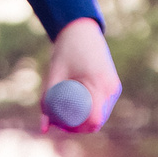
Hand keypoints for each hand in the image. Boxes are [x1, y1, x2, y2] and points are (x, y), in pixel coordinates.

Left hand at [43, 16, 120, 130]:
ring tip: (64, 114)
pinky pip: (102, 105)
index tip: (60, 125)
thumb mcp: (54, 73)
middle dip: (78, 127)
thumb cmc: (66, 49)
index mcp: (99, 84)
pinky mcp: (112, 85)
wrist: (81, 28)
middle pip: (97, 121)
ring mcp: (114, 88)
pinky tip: (75, 108)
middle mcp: (111, 89)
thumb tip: (43, 128)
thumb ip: (47, 101)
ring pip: (100, 115)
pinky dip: (89, 109)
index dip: (77, 128)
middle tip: (58, 123)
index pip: (93, 120)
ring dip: (84, 119)